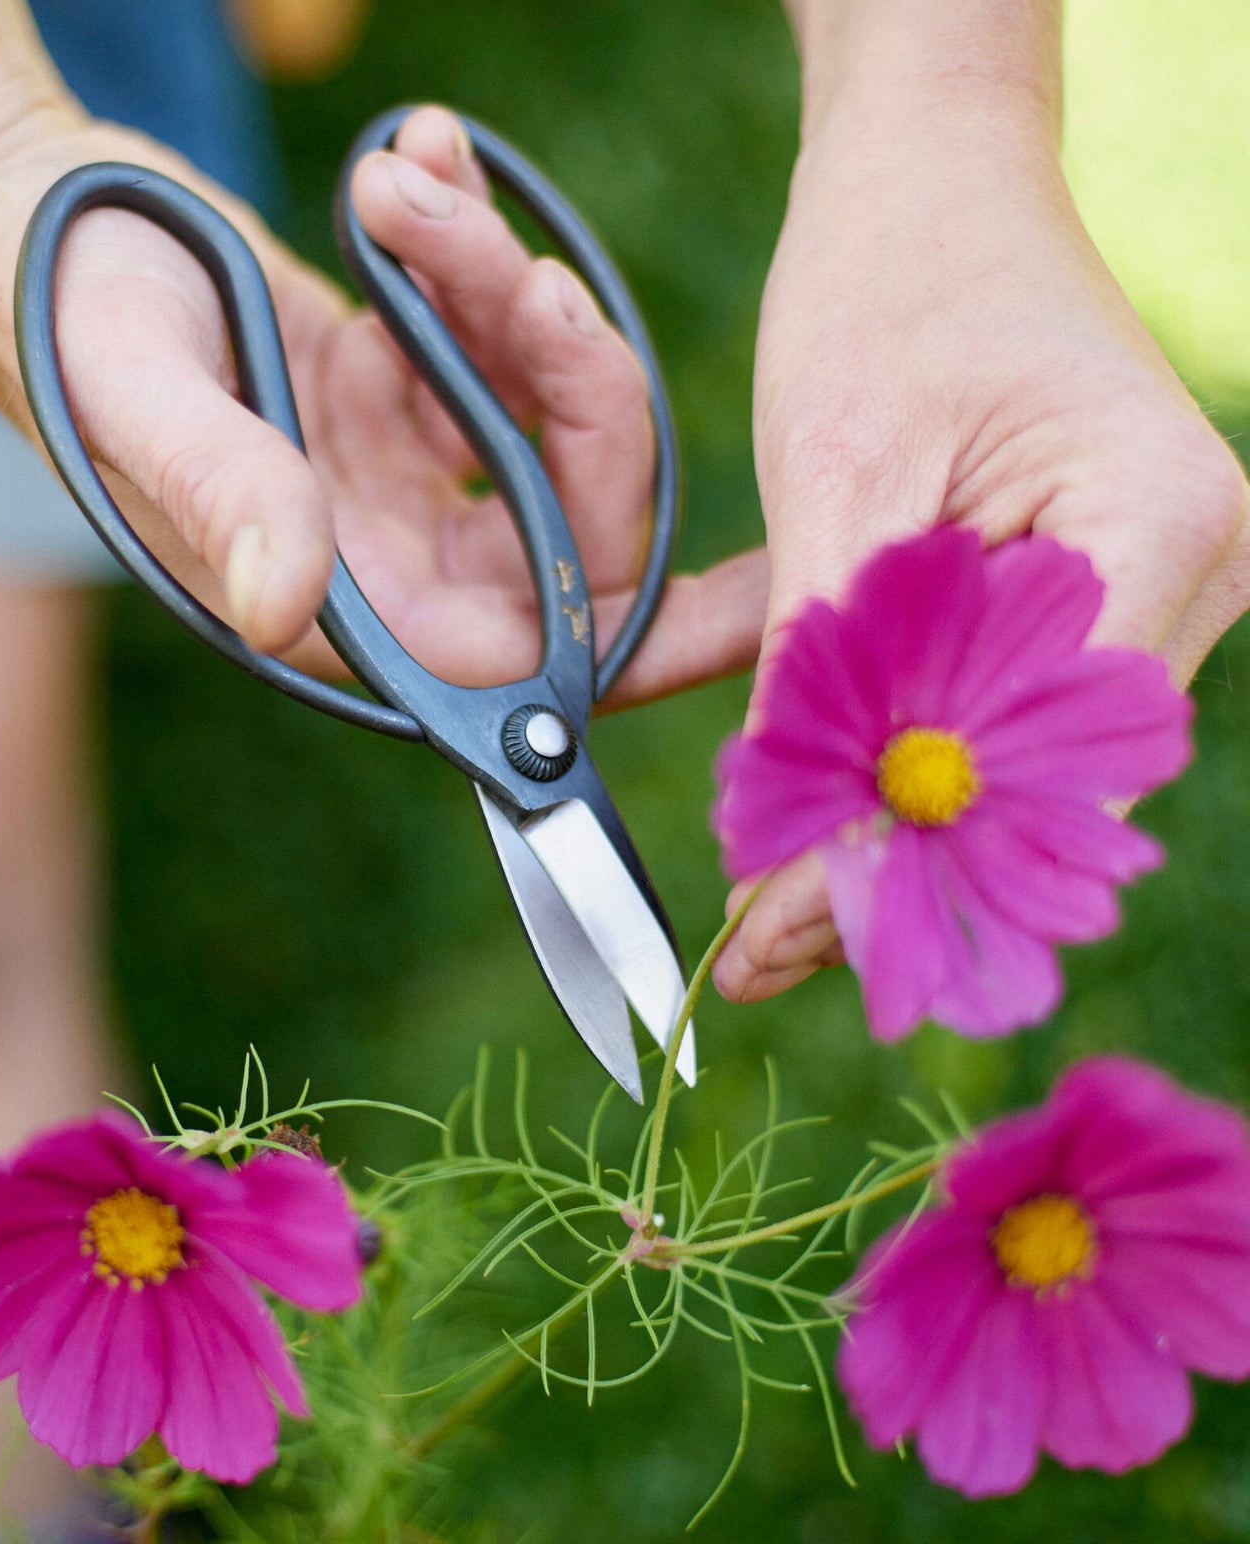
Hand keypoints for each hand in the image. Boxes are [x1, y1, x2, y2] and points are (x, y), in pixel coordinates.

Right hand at [48, 107, 766, 703]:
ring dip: (508, 294)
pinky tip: (419, 167)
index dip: (639, 644)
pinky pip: (490, 348)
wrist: (16, 215)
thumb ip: (220, 495)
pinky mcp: (392, 399)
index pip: (519, 660)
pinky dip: (475, 257)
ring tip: (414, 185)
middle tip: (528, 278)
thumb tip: (292, 610)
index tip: (748, 601)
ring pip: (539, 420)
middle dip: (579, 397)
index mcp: (333, 598)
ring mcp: (393, 478)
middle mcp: (380, 559)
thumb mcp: (131, 392)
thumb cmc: (53, 307)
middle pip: (566, 527)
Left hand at [713, 92, 1249, 1003]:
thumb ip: (824, 669)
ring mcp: (1149, 588)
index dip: (901, 860)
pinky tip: (814, 824)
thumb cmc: (884, 285)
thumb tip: (792, 847)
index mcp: (1155, 526)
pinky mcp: (1087, 590)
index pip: (1032, 761)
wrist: (927, 181)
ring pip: (1016, 765)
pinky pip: (999, 713)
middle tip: (759, 959)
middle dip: (892, 873)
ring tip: (769, 918)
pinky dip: (903, 767)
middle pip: (1037, 787)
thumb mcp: (830, 483)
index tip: (778, 938)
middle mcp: (1186, 573)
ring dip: (891, 833)